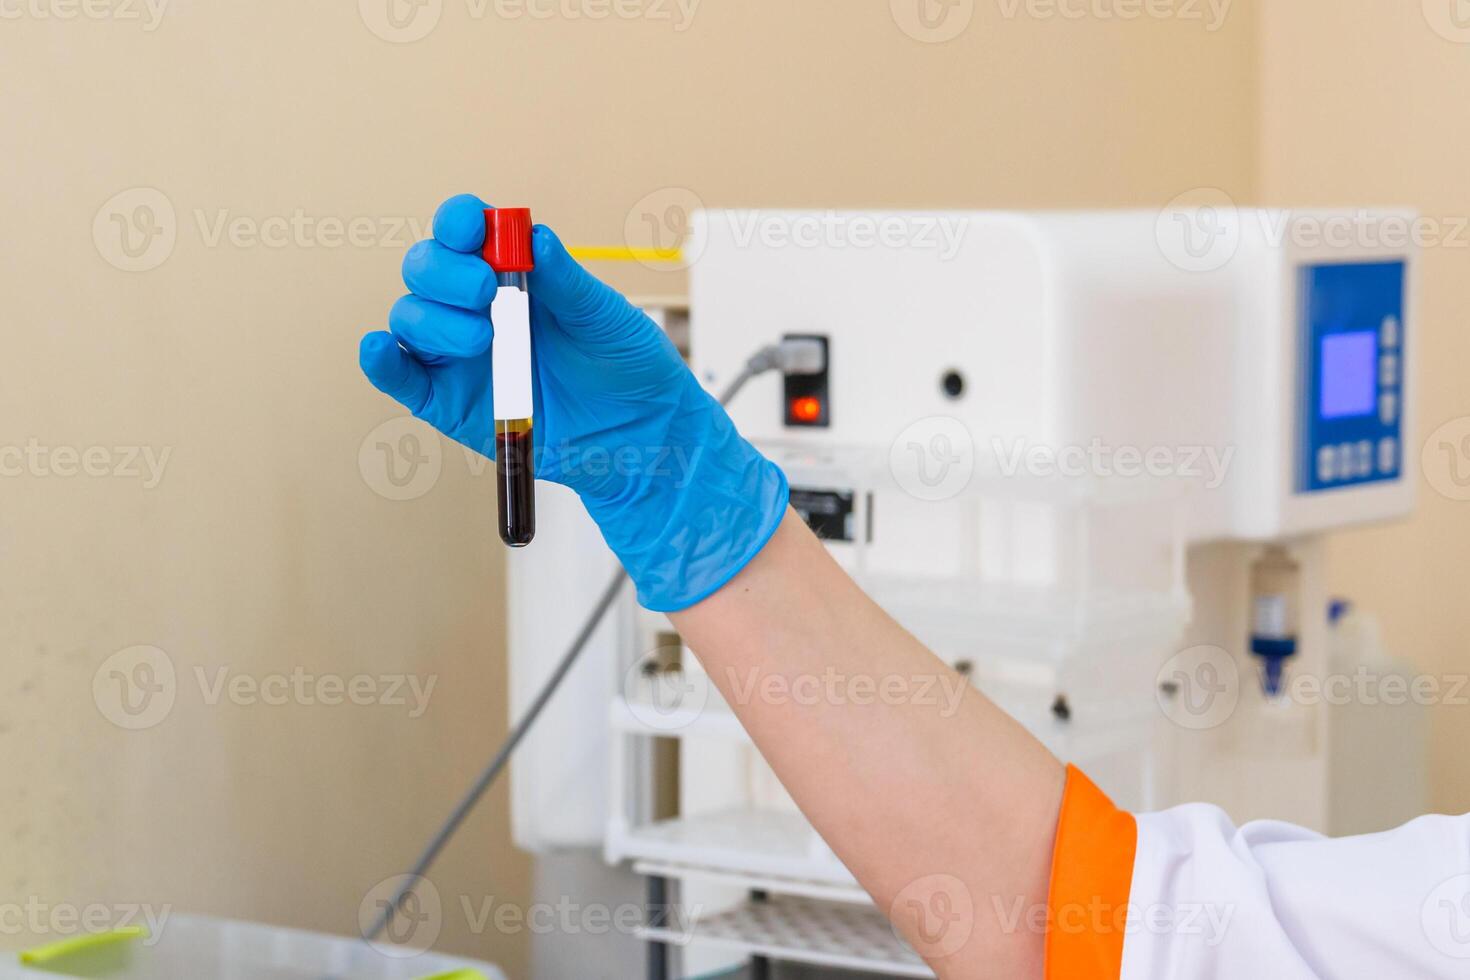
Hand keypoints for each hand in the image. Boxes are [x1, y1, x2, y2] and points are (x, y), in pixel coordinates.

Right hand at [359, 193, 787, 610]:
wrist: (641, 435)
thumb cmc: (627, 365)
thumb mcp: (604, 315)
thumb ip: (565, 280)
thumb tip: (533, 236)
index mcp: (510, 273)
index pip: (464, 233)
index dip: (459, 221)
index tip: (472, 225)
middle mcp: (474, 308)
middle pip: (426, 269)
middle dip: (446, 272)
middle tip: (486, 290)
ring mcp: (456, 354)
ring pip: (410, 317)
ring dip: (434, 318)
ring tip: (484, 339)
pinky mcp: (447, 401)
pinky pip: (399, 377)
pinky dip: (382, 361)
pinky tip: (382, 348)